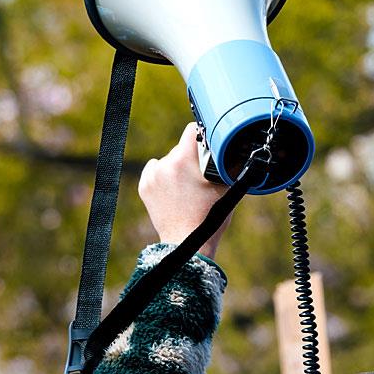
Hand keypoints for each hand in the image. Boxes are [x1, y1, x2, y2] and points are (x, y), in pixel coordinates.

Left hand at [139, 122, 231, 257]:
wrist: (187, 243)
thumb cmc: (210, 216)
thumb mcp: (225, 186)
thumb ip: (223, 163)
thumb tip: (229, 148)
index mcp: (184, 160)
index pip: (192, 130)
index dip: (202, 135)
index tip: (208, 142)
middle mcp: (165, 164)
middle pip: (181, 148)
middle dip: (191, 157)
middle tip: (200, 176)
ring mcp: (152, 176)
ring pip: (168, 161)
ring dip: (177, 168)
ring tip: (188, 188)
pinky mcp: (145, 186)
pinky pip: (155, 170)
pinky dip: (163, 176)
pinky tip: (174, 190)